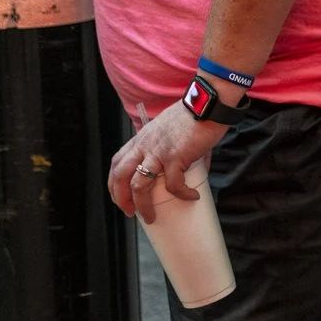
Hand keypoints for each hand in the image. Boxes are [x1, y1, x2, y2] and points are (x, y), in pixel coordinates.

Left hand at [108, 102, 225, 221]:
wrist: (206, 103)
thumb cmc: (193, 115)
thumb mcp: (172, 131)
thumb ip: (176, 152)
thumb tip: (194, 175)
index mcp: (141, 139)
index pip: (117, 163)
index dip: (114, 184)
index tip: (120, 198)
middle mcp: (144, 146)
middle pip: (120, 176)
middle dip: (121, 198)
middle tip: (129, 212)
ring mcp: (158, 152)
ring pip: (139, 185)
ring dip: (143, 206)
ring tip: (151, 216)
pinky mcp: (175, 156)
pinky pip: (173, 183)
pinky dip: (182, 194)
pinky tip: (192, 196)